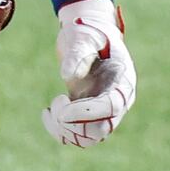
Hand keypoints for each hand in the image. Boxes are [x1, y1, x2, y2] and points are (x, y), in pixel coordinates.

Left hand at [43, 0, 135, 147]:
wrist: (86, 37)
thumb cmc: (86, 32)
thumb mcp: (81, 37)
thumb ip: (77, 53)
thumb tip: (67, 74)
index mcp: (123, 81)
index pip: (112, 106)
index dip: (88, 112)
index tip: (63, 107)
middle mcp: (118, 100)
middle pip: (102, 128)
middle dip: (74, 122)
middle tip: (56, 101)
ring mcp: (104, 111)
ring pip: (90, 138)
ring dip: (66, 130)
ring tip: (51, 109)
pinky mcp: (88, 116)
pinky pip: (78, 136)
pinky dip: (59, 132)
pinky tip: (46, 113)